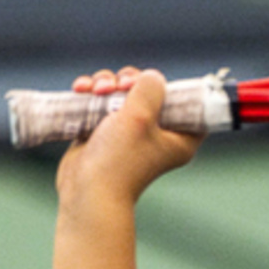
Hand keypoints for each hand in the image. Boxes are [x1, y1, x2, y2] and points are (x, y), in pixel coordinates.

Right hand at [56, 67, 203, 207]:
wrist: (86, 191)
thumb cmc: (118, 160)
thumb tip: (150, 77)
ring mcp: (128, 133)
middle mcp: (156, 134)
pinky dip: (91, 94)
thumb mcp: (140, 115)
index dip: (173, 87)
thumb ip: (150, 88)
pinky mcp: (103, 132)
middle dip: (128, 80)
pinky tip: (80, 90)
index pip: (187, 104)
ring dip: (105, 83)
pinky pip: (101, 103)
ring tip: (94, 90)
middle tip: (117, 87)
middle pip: (149, 90)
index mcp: (178, 137)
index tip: (152, 85)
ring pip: (121, 92)